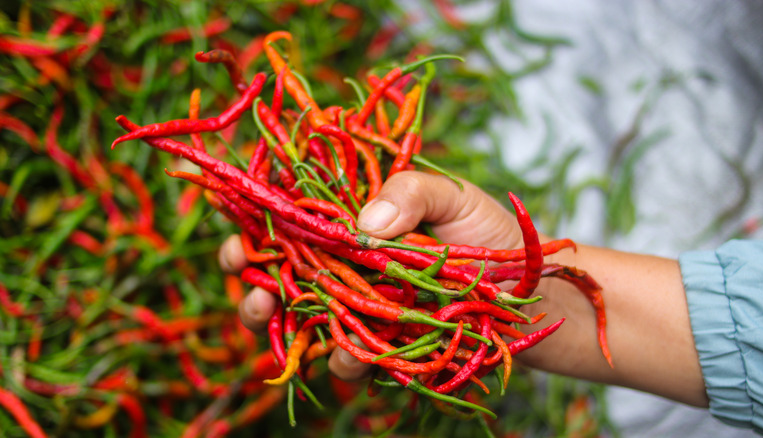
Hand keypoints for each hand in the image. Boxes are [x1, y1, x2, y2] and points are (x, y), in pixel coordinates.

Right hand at [223, 171, 521, 380]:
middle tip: (239, 266)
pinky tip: (349, 354)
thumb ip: (411, 192)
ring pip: (296, 314)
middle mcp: (348, 263)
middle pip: (280, 265)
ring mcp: (359, 306)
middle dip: (248, 266)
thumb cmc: (490, 238)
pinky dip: (338, 357)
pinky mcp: (377, 346)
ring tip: (263, 312)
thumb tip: (365, 222)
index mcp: (357, 219)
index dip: (257, 209)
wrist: (529, 296)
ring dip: (269, 315)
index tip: (226, 205)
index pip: (295, 210)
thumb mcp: (455, 197)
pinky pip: (343, 356)